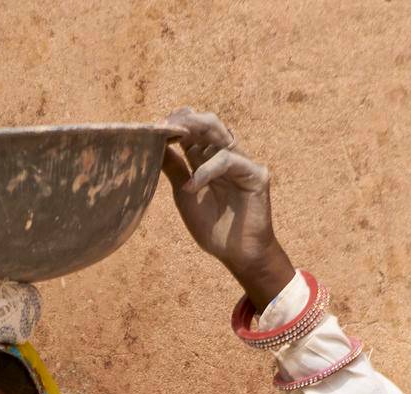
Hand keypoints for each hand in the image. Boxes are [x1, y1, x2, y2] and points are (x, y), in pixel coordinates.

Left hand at [161, 108, 293, 310]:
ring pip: (220, 133)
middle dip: (185, 120)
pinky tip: (191, 185)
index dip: (176, 125)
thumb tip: (156, 146)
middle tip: (163, 125)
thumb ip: (175, 169)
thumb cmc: (213, 229)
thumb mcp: (185, 196)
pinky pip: (228, 161)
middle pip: (208, 124)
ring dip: (195, 131)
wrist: (236, 255)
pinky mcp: (256, 174)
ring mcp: (242, 162)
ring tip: (173, 138)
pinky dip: (206, 171)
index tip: (154, 127)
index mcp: (209, 160)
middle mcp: (227, 156)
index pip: (194, 132)